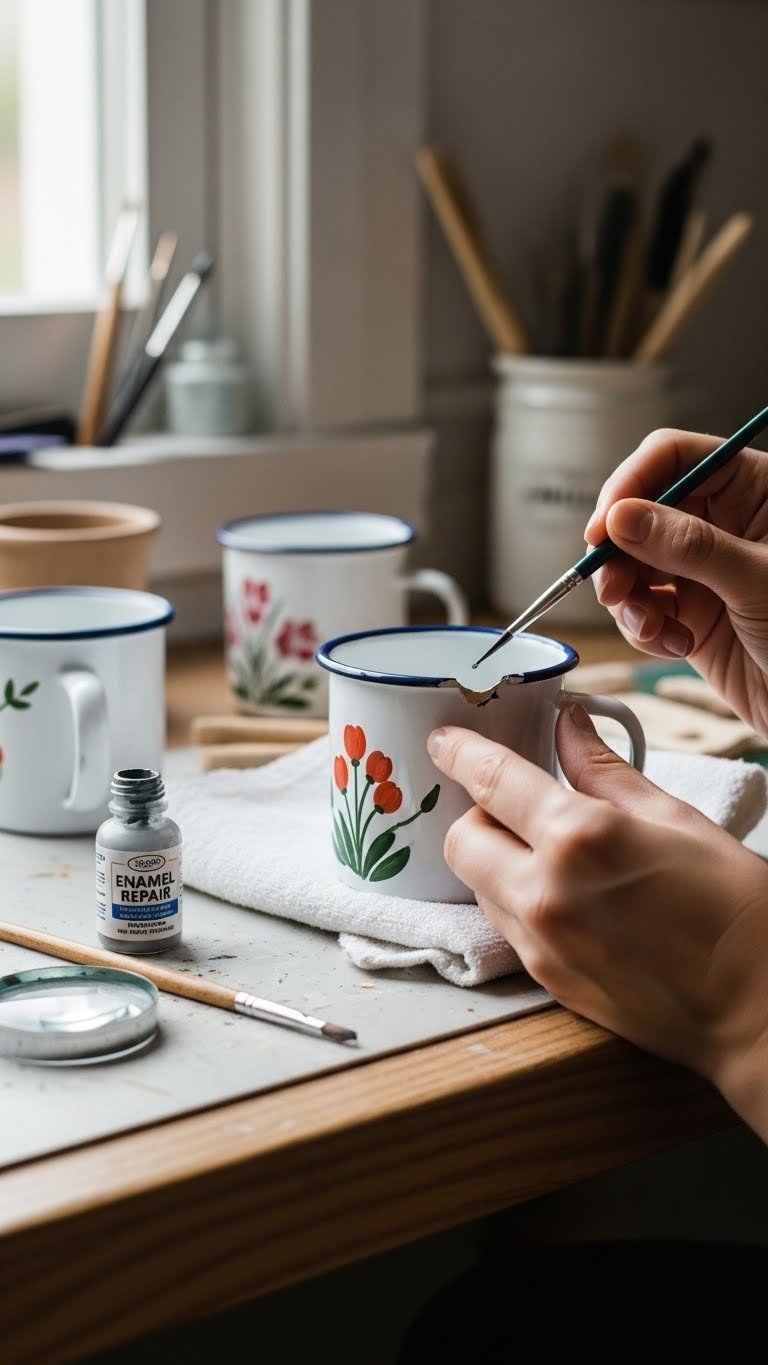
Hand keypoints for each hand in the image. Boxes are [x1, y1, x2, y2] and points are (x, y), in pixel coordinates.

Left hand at [428, 707, 767, 1141]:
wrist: (758, 1010)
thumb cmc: (736, 908)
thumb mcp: (675, 819)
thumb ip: (606, 770)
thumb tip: (569, 726)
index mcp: (580, 838)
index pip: (491, 780)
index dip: (459, 753)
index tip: (444, 741)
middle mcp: (545, 892)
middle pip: (462, 838)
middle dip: (478, 813)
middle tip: (517, 806)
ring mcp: (541, 944)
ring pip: (478, 885)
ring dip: (496, 860)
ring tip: (548, 854)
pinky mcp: (547, 981)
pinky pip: (506, 926)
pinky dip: (517, 901)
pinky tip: (565, 897)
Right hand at [585, 427, 767, 736]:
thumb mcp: (758, 581)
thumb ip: (690, 546)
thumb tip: (624, 518)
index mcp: (753, 489)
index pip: (674, 457)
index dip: (632, 484)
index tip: (605, 526)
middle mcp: (723, 523)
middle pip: (641, 511)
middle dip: (619, 552)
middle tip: (612, 587)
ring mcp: (703, 569)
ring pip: (633, 563)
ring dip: (628, 597)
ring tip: (649, 625)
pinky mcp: (690, 613)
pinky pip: (642, 608)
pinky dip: (643, 628)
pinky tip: (672, 643)